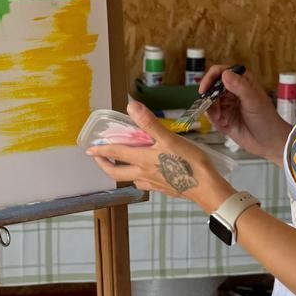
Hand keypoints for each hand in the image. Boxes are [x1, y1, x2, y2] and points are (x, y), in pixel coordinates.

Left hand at [86, 101, 233, 210]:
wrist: (205, 187)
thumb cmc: (188, 162)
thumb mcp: (169, 139)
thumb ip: (149, 123)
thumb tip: (132, 106)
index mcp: (142, 160)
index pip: (115, 154)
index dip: (101, 151)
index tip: (90, 149)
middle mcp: (143, 173)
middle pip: (117, 173)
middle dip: (105, 166)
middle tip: (99, 160)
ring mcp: (153, 183)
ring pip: (130, 179)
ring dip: (122, 173)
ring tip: (121, 165)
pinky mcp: (163, 189)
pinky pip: (145, 184)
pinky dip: (139, 179)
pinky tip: (145, 175)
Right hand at [198, 64, 289, 160]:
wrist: (269, 142)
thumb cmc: (266, 119)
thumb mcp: (253, 101)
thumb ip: (240, 86)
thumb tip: (225, 73)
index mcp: (242, 81)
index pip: (220, 72)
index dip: (210, 78)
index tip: (204, 89)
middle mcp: (232, 90)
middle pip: (211, 87)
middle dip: (209, 98)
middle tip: (215, 110)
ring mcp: (227, 104)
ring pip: (209, 102)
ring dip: (212, 111)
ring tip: (222, 120)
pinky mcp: (223, 117)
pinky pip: (211, 115)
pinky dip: (214, 120)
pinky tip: (224, 125)